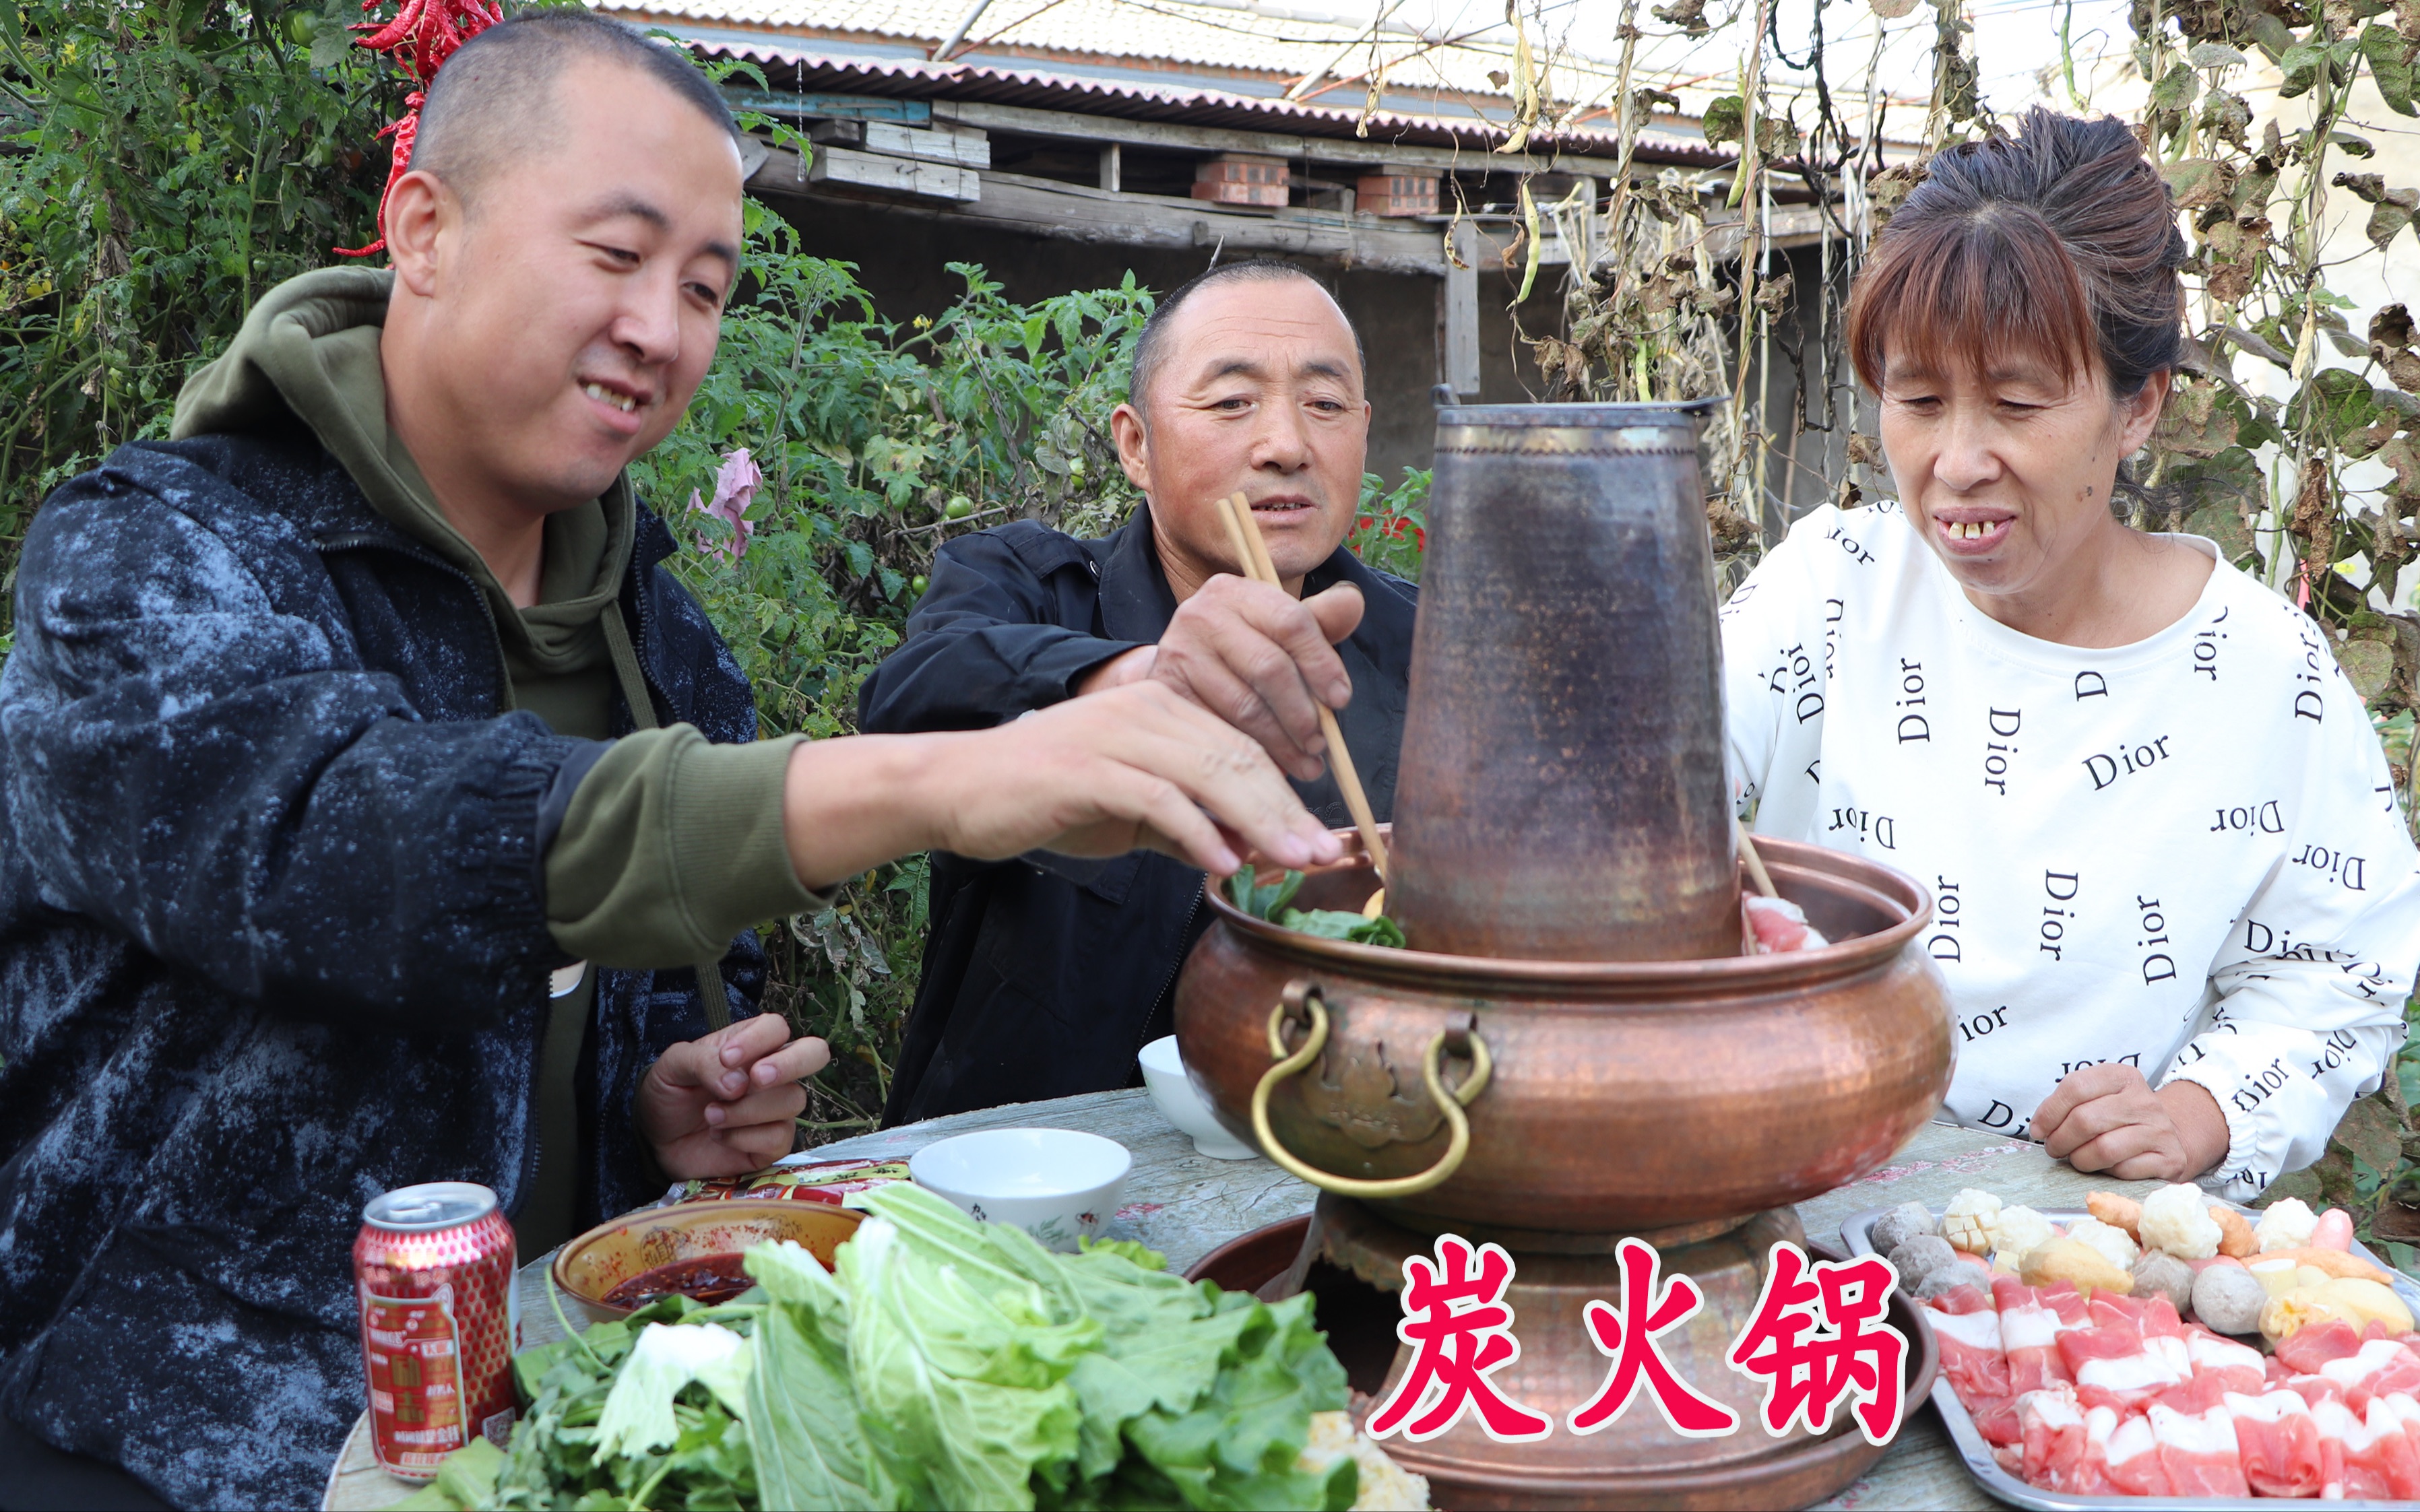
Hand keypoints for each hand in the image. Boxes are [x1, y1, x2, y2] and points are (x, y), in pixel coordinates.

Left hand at [637, 1012, 831, 1178]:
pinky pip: (779, 1138)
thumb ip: (702, 1061)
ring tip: (711, 1116)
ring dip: (746, 1110)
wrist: (657, 1140)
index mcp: (750, 1045)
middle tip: (756, 1079)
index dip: (758, 1039)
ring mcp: (775, 1110)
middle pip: (815, 1053)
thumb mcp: (673, 1066)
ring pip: (792, 1100)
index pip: (776, 1028)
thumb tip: (738, 1083)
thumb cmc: (670, 1094)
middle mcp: (772, 1074)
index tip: (727, 1057)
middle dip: (789, 1065)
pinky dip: (744, 1138)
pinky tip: (720, 1136)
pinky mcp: (772, 1144)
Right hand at [925, 680, 1343, 871]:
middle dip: (1286, 812)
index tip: (1322, 843)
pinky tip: (1220, 864)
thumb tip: (1245, 854)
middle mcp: (1146, 707)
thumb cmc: (1047, 798)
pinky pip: (1157, 797)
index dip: (1288, 797)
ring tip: (1289, 863)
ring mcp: (1116, 733)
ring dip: (1257, 821)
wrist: (962, 788)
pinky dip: (1195, 832)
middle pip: (1237, 757)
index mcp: (1163, 708)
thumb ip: (1187, 825)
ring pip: (1208, 772)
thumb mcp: (1130, 811)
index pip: (1243, 750)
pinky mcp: (1086, 767)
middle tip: (1321, 858)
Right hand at [1087, 577, 1362, 782]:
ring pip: (1245, 706)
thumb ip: (1318, 621)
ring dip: (1284, 742)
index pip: (1291, 621)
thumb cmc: (1242, 651)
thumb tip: (1352, 602)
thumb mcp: (1277, 631)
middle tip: (1322, 743)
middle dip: (1303, 712)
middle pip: (1269, 667)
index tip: (1341, 700)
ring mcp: (1177, 654)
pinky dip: (1252, 755)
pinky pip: (1218, 732)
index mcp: (1234, 591)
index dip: (1323, 664)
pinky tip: (1273, 768)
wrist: (1179, 671)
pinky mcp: (1164, 695)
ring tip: (1306, 763)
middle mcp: (1199, 614)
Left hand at [2032, 1064, 2228, 1181]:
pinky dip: (2106, 1172)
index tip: (2038, 1129)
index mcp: (2122, 1077)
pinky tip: (2105, 1167)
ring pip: (2102, 1148)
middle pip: (2085, 1120)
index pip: (2075, 1087)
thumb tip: (2039, 1127)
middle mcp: (2144, 1100)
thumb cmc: (2121, 1120)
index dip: (2049, 1112)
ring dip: (2079, 1159)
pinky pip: (2123, 1170)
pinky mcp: (2169, 1158)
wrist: (2170, 1138)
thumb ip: (2069, 1105)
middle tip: (2055, 1148)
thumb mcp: (2098, 1099)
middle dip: (2060, 1140)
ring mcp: (2159, 1129)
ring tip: (2076, 1159)